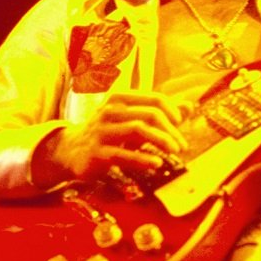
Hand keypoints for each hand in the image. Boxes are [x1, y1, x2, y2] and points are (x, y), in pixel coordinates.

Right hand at [32, 91, 192, 186]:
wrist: (71, 150)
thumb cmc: (109, 132)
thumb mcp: (133, 119)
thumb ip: (161, 113)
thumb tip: (190, 106)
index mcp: (120, 98)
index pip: (155, 99)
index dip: (173, 111)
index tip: (181, 125)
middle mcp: (110, 110)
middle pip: (150, 114)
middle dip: (171, 130)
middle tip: (182, 146)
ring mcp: (102, 131)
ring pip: (139, 129)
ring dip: (162, 141)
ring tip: (175, 152)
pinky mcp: (97, 152)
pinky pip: (124, 154)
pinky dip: (143, 159)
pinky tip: (157, 163)